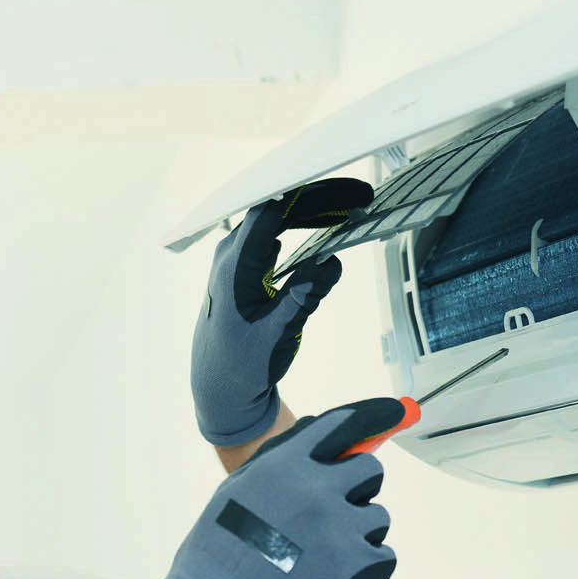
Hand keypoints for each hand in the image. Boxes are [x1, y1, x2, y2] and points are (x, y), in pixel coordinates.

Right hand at [122, 398, 402, 578]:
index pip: (343, 426)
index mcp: (286, 464)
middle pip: (369, 471)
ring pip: (377, 518)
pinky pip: (384, 557)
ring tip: (325, 557)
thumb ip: (279, 462)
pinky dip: (368, 568)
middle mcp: (317, 487)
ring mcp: (339, 527)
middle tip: (335, 514)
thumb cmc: (215, 556)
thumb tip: (317, 437)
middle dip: (357, 489)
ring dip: (359, 534)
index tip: (393, 414)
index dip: (372, 418)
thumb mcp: (237, 491)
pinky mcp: (356, 567)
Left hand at [190, 178, 374, 446]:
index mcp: (235, 266)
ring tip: (347, 208)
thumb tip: (331, 262)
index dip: (307, 195)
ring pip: (275, 222)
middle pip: (276, 210)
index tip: (341, 190)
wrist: (219, 387)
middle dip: (317, 201)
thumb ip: (305, 296)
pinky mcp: (243, 269)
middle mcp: (230, 256)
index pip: (270, 211)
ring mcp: (235, 261)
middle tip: (358, 197)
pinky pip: (272, 237)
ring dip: (309, 214)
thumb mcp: (279, 333)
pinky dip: (299, 231)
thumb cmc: (243, 364)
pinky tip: (322, 228)